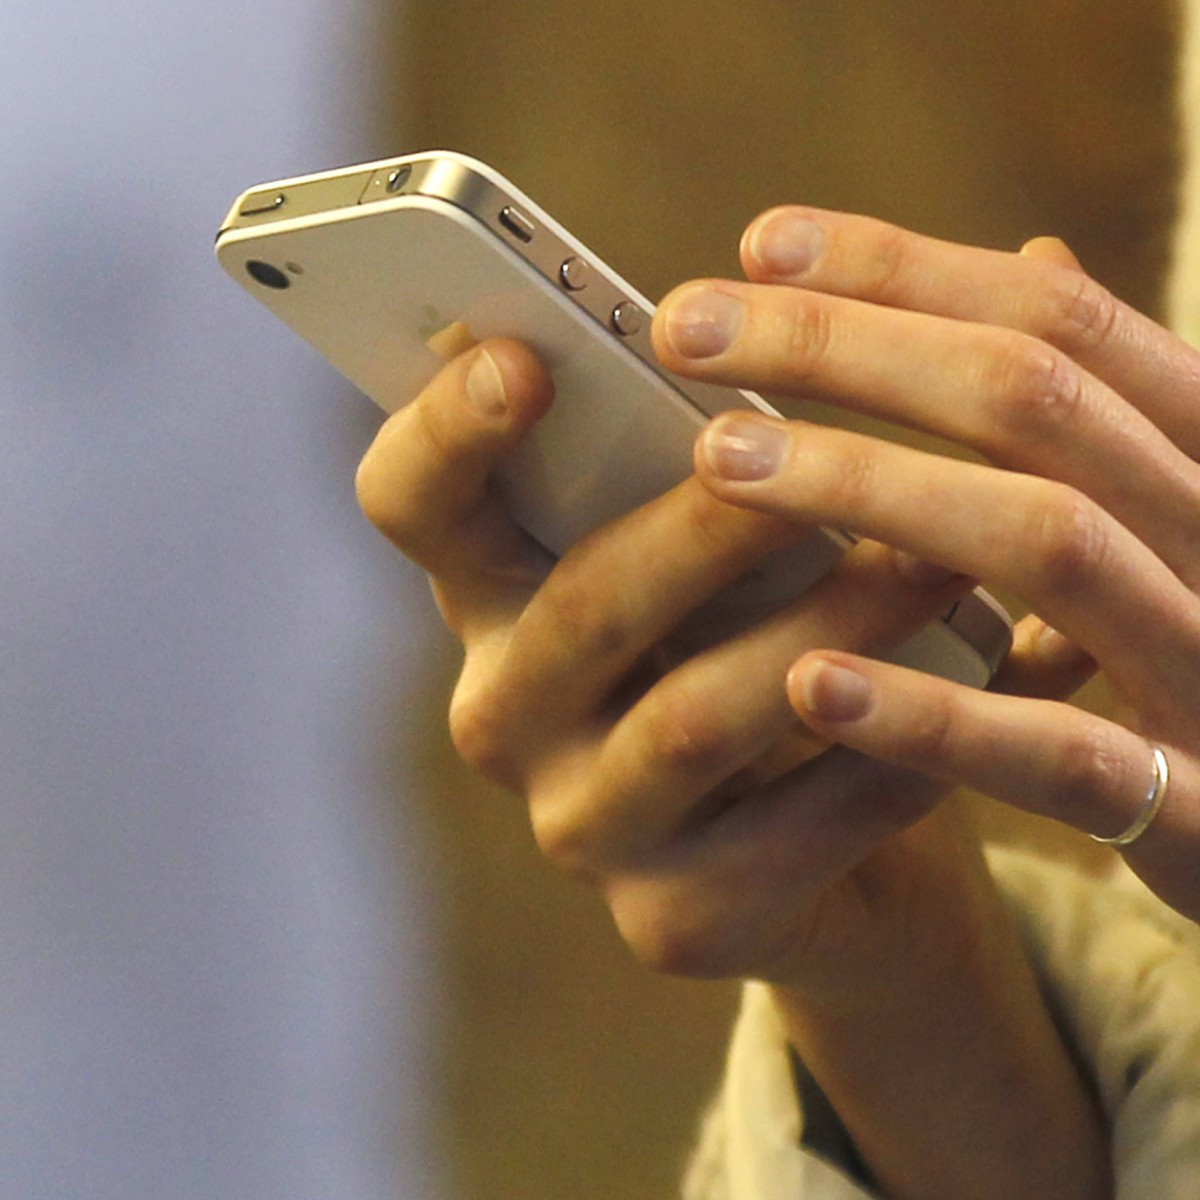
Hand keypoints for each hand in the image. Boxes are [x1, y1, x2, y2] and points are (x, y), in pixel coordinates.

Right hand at [355, 337, 1000, 987]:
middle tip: (802, 455)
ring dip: (827, 630)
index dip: (443, 430)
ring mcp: (580, 823)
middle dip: (697, 529)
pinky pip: (791, 827)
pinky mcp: (671, 921)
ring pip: (691, 719)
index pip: (413, 503)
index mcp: (500, 587)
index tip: (519, 357)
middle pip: (573, 608)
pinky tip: (975, 701)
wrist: (829, 839)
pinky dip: (890, 751)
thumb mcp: (773, 521)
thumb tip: (1035, 250)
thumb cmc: (785, 636)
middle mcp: (507, 707)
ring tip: (946, 565)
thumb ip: (842, 397)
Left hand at [653, 206, 1199, 921]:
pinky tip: (809, 683)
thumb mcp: (1169, 501)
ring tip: (719, 458)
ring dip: (870, 487)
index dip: (904, 267)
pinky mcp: (1197, 804)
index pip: (1057, 320)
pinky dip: (934, 713)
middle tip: (686, 326)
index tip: (759, 243)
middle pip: (1030, 399)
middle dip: (846, 344)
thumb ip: (1099, 400)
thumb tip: (1036, 251)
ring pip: (1045, 539)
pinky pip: (1060, 752)